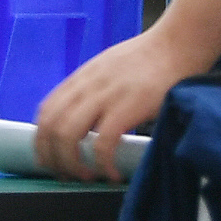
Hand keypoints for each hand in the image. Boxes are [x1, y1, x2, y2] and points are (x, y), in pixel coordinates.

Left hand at [33, 14, 212, 182]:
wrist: (180, 42)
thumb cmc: (151, 59)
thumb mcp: (112, 68)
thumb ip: (95, 88)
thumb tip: (87, 120)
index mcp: (83, 77)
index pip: (46, 111)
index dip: (41, 140)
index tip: (50, 160)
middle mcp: (88, 84)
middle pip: (51, 126)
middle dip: (52, 157)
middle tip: (66, 175)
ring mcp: (106, 94)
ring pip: (67, 135)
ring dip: (72, 163)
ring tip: (87, 177)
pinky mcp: (128, 105)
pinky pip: (103, 142)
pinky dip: (102, 163)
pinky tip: (113, 173)